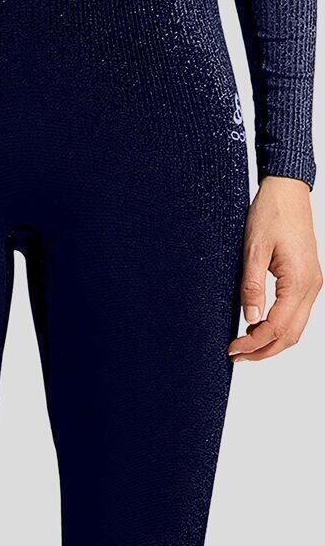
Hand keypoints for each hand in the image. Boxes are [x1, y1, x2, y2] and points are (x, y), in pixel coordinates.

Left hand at [228, 176, 321, 362]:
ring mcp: (312, 284)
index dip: (254, 343)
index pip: (277, 327)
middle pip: (290, 335)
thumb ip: (252, 287)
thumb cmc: (272, 213)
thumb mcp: (253, 250)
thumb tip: (249, 318)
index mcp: (299, 281)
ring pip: (295, 328)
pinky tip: (257, 326)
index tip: (233, 348)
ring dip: (271, 341)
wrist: (288, 190)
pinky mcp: (307, 280)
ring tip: (244, 345)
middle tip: (236, 355)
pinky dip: (278, 327)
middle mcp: (311, 286)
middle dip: (263, 350)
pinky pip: (296, 314)